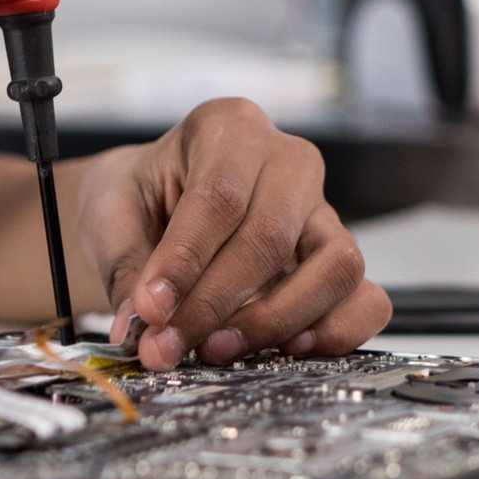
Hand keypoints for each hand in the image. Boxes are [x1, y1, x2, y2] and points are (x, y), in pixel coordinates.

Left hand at [76, 99, 390, 370]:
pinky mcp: (339, 258)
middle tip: (167, 346)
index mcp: (228, 127)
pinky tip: (285, 351)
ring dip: (274, 321)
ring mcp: (323, 210)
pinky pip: (367, 299)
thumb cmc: (139, 199)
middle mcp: (287, 161)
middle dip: (216, 303)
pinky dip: (335, 332)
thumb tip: (141, 327)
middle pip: (272, 236)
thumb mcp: (112, 217)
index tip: (151, 310)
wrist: (156, 205)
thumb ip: (128, 269)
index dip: (186, 261)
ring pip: (335, 266)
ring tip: (216, 349)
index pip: (220, 196)